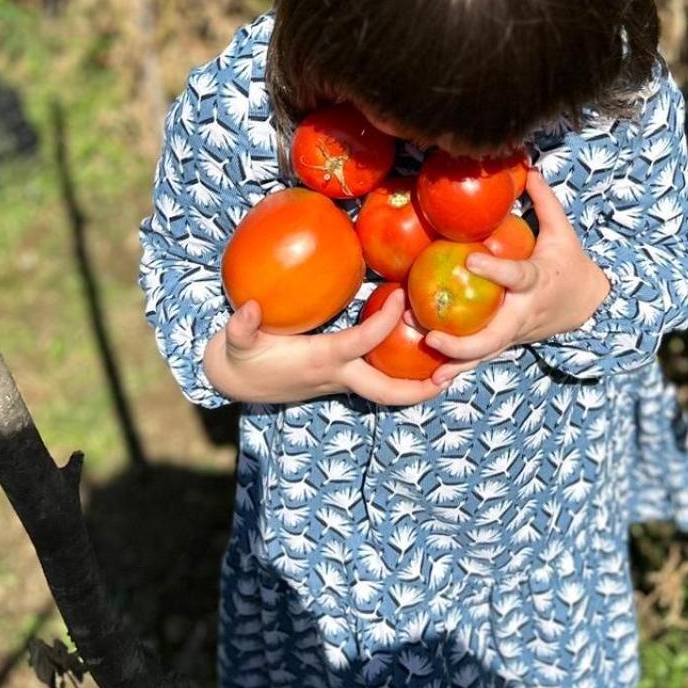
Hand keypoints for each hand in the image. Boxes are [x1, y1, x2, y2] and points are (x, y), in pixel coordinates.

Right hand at [204, 289, 456, 406]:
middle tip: (453, 371)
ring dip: (418, 384)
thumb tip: (249, 309)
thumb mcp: (235, 342)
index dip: (385, 322)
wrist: (234, 381)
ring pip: (387, 390)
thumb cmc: (240, 357)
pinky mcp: (339, 380)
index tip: (401, 296)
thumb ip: (241, 327)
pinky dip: (399, 373)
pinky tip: (417, 353)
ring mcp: (340, 382)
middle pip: (387, 391)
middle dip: (420, 387)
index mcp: (320, 361)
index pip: (362, 343)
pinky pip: (377, 380)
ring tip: (450, 366)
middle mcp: (337, 376)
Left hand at [423, 168, 609, 380]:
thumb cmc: (571, 264)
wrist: (591, 307)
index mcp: (538, 282)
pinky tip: (429, 378)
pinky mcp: (507, 343)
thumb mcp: (563, 232)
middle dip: (463, 341)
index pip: (516, 277)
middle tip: (432, 335)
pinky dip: (456, 368)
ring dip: (453, 360)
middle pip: (494, 335)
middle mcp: (524, 313)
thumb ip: (543, 201)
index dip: (495, 270)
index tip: (469, 260)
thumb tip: (527, 167)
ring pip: (485, 354)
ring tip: (422, 354)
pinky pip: (480, 358)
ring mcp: (515, 334)